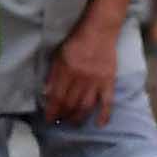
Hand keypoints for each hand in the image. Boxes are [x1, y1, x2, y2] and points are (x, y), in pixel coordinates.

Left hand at [44, 13, 123, 127]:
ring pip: (86, 106)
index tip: (49, 119)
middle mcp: (81, 79)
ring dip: (79, 118)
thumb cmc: (76, 42)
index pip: (57, 97)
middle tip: (60, 123)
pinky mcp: (109, 81)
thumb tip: (47, 94)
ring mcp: (96, 81)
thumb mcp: (58, 56)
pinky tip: (100, 124)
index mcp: (66, 71)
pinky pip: (108, 101)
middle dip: (64, 116)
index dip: (52, 110)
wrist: (99, 31)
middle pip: (71, 104)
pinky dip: (104, 114)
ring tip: (73, 124)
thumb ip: (53, 75)